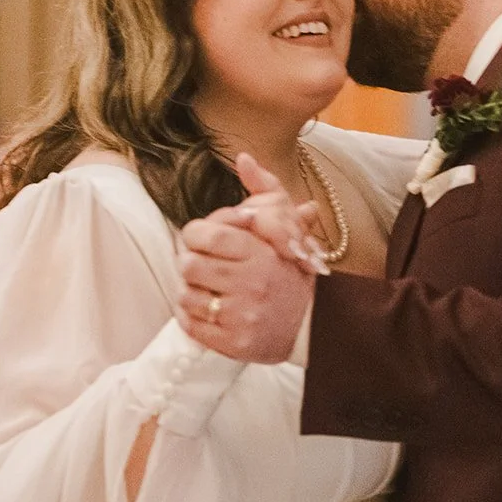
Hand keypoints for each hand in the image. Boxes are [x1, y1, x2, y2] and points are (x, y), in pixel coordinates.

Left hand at [177, 157, 316, 362]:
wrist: (315, 325)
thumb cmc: (291, 270)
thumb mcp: (286, 224)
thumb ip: (264, 188)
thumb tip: (244, 157)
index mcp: (260, 252)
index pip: (206, 235)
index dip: (195, 235)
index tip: (202, 240)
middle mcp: (251, 283)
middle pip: (189, 265)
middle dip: (190, 263)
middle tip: (201, 265)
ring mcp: (243, 316)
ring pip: (186, 295)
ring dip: (190, 291)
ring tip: (205, 289)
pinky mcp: (235, 343)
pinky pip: (192, 326)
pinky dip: (191, 317)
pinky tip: (205, 311)